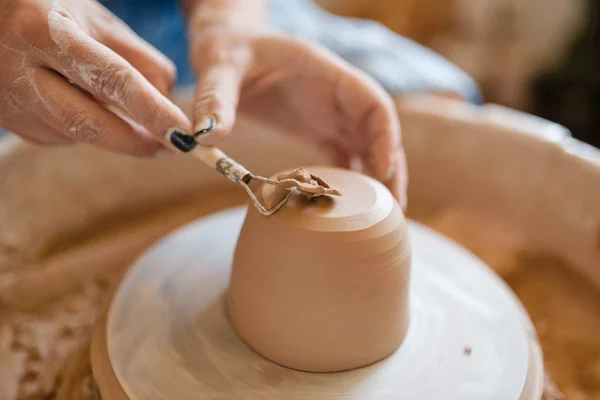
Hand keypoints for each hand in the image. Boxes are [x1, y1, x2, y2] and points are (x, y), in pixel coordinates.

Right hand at [0, 0, 190, 155]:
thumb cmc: (54, 10)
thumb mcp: (98, 21)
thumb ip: (138, 60)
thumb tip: (169, 105)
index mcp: (46, 32)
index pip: (112, 79)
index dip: (152, 111)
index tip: (183, 133)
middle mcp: (18, 69)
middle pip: (86, 123)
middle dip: (135, 142)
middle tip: (171, 145)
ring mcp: (8, 99)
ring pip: (73, 135)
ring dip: (112, 134)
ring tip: (136, 120)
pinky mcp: (6, 120)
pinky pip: (57, 136)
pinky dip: (84, 131)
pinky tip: (88, 108)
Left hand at [187, 22, 406, 204]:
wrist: (226, 46)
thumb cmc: (227, 47)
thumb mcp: (219, 65)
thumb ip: (215, 97)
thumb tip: (205, 136)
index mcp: (323, 71)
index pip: (372, 102)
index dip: (384, 137)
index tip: (381, 172)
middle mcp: (334, 94)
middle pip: (378, 132)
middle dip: (390, 168)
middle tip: (392, 210)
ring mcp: (329, 113)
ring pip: (367, 147)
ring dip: (376, 179)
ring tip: (381, 219)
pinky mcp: (317, 129)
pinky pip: (344, 155)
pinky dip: (351, 180)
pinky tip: (349, 209)